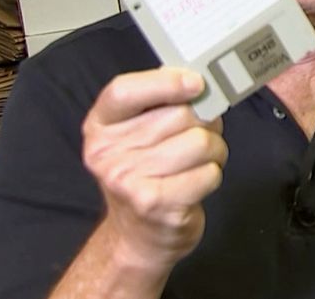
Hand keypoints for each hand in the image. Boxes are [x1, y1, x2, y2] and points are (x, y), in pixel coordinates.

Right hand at [81, 67, 227, 274]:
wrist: (139, 237)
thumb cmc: (147, 177)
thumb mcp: (138, 135)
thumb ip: (158, 103)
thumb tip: (191, 77)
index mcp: (101, 127)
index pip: (124, 90)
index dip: (165, 83)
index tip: (196, 82)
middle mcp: (107, 152)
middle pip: (178, 115)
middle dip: (204, 123)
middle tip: (200, 135)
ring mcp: (128, 180)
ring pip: (199, 142)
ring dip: (213, 151)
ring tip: (199, 161)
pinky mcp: (155, 204)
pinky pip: (208, 172)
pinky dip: (213, 174)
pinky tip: (196, 182)